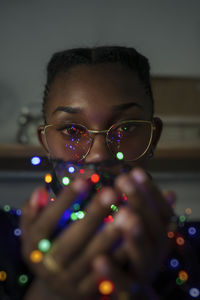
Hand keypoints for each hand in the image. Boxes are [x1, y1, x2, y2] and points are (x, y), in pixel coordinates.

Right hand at [20, 178, 123, 298]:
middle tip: (111, 192)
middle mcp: (49, 265)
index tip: (84, 179)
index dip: (65, 200)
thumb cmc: (48, 245)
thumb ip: (33, 210)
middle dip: (93, 215)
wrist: (54, 283)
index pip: (47, 221)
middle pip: (72, 240)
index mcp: (33, 246)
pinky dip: (120, 257)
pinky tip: (133, 237)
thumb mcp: (34, 229)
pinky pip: (105, 275)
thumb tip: (40, 191)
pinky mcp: (86, 292)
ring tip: (127, 212)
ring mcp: (68, 281)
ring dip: (110, 235)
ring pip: (91, 257)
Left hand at [92, 168, 175, 295]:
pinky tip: (98, 260)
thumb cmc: (135, 255)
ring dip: (135, 235)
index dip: (151, 192)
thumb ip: (150, 214)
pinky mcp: (130, 294)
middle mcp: (156, 254)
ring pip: (144, 256)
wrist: (133, 293)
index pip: (162, 213)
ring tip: (125, 214)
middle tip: (123, 180)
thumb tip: (171, 193)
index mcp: (160, 238)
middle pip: (154, 230)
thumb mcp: (145, 233)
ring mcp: (145, 274)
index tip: (135, 171)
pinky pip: (124, 285)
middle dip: (140, 202)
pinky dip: (113, 272)